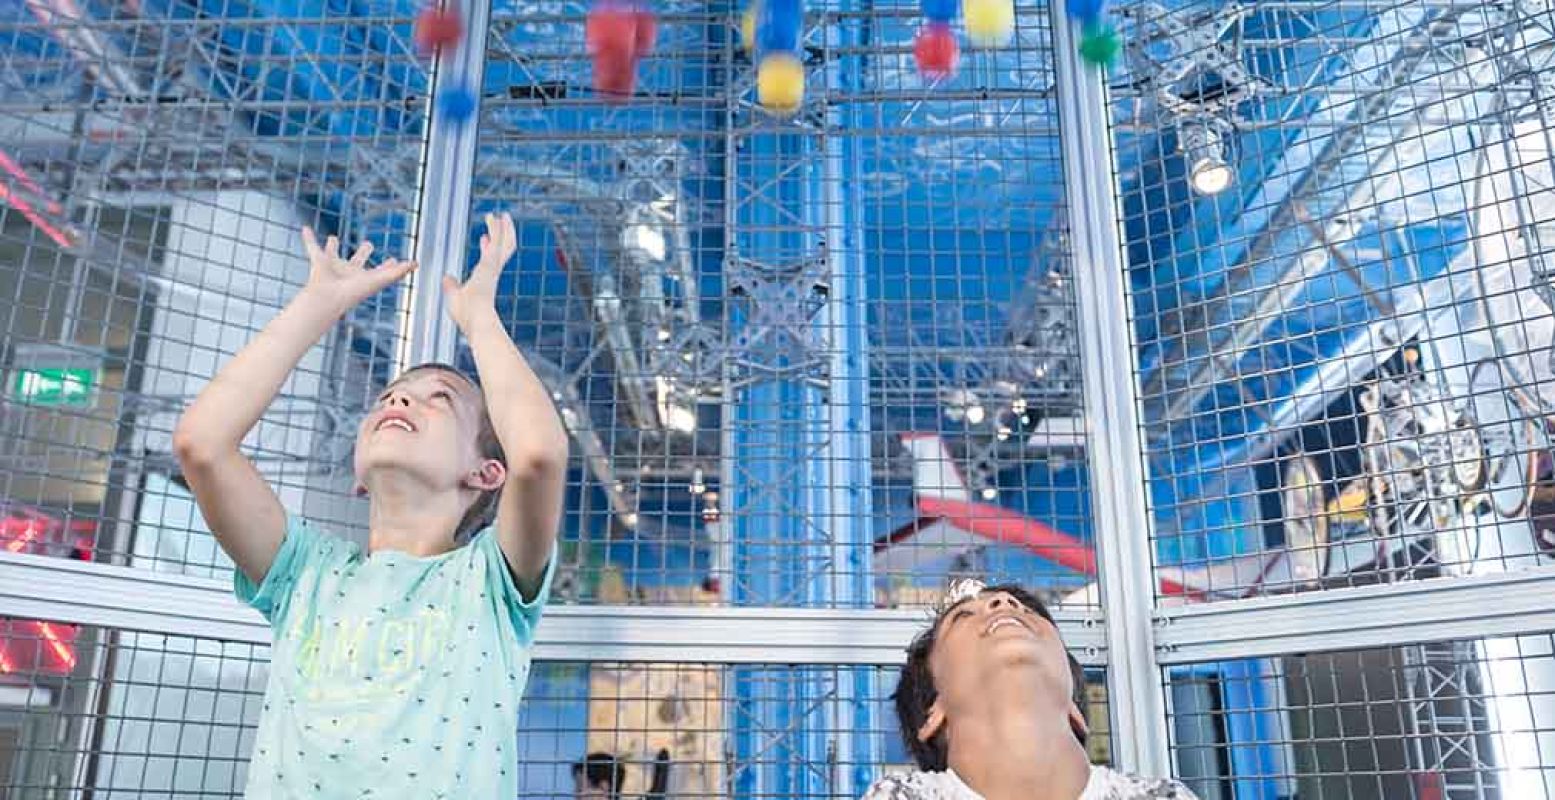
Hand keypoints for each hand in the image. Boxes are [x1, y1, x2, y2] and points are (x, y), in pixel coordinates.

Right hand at [300, 227, 416, 308]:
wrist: (328, 298)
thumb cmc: (355, 292)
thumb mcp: (381, 279)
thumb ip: (398, 272)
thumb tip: (416, 263)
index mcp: (364, 277)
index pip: (379, 270)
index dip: (388, 266)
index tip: (394, 260)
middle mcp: (349, 272)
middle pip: (357, 261)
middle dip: (363, 252)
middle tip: (368, 244)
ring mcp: (333, 267)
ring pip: (333, 254)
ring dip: (332, 246)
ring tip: (333, 238)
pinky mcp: (318, 261)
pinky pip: (312, 246)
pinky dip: (308, 238)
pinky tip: (305, 228)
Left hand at [443, 212, 515, 330]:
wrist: (476, 321)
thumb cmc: (466, 315)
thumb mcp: (454, 296)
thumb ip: (451, 285)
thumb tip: (445, 278)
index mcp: (484, 279)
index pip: (488, 260)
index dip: (486, 248)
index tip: (483, 239)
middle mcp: (492, 272)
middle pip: (501, 249)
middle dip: (500, 235)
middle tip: (499, 221)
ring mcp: (494, 267)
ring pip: (504, 243)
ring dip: (503, 229)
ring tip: (502, 216)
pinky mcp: (492, 264)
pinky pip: (499, 242)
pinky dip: (500, 230)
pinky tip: (500, 218)